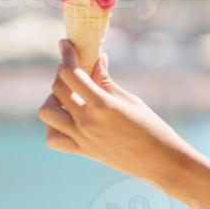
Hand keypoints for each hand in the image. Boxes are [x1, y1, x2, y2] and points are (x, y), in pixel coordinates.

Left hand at [38, 40, 200, 185]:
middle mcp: (87, 121)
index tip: (66, 45)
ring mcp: (82, 138)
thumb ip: (107, 82)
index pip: (70, 73)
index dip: (66, 55)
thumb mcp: (131, 101)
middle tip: (74, 68)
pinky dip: (53, 128)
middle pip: (57, 89)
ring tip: (68, 97)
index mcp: (102, 105)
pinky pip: (53, 139)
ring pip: (47, 113)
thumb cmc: (153, 129)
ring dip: (53, 100)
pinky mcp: (83, 151)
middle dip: (63, 73)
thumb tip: (97, 60)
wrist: (161, 163)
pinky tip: (66, 120)